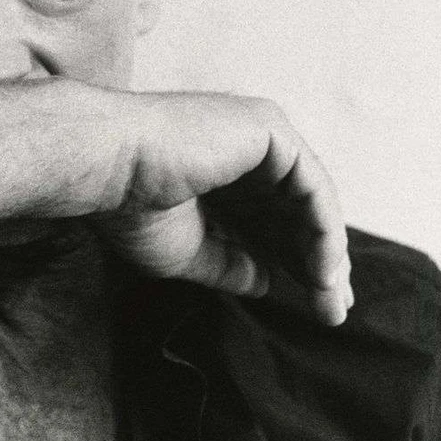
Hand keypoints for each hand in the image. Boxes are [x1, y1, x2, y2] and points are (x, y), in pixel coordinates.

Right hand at [93, 93, 351, 324]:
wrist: (106, 166)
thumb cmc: (130, 205)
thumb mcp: (188, 250)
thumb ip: (229, 263)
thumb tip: (267, 281)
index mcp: (222, 168)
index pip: (272, 218)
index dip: (295, 261)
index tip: (317, 306)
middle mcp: (245, 146)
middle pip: (296, 210)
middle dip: (319, 262)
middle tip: (335, 311)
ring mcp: (259, 134)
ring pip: (311, 200)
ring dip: (327, 251)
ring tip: (331, 298)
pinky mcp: (268, 130)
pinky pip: (313, 185)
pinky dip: (323, 228)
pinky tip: (323, 269)